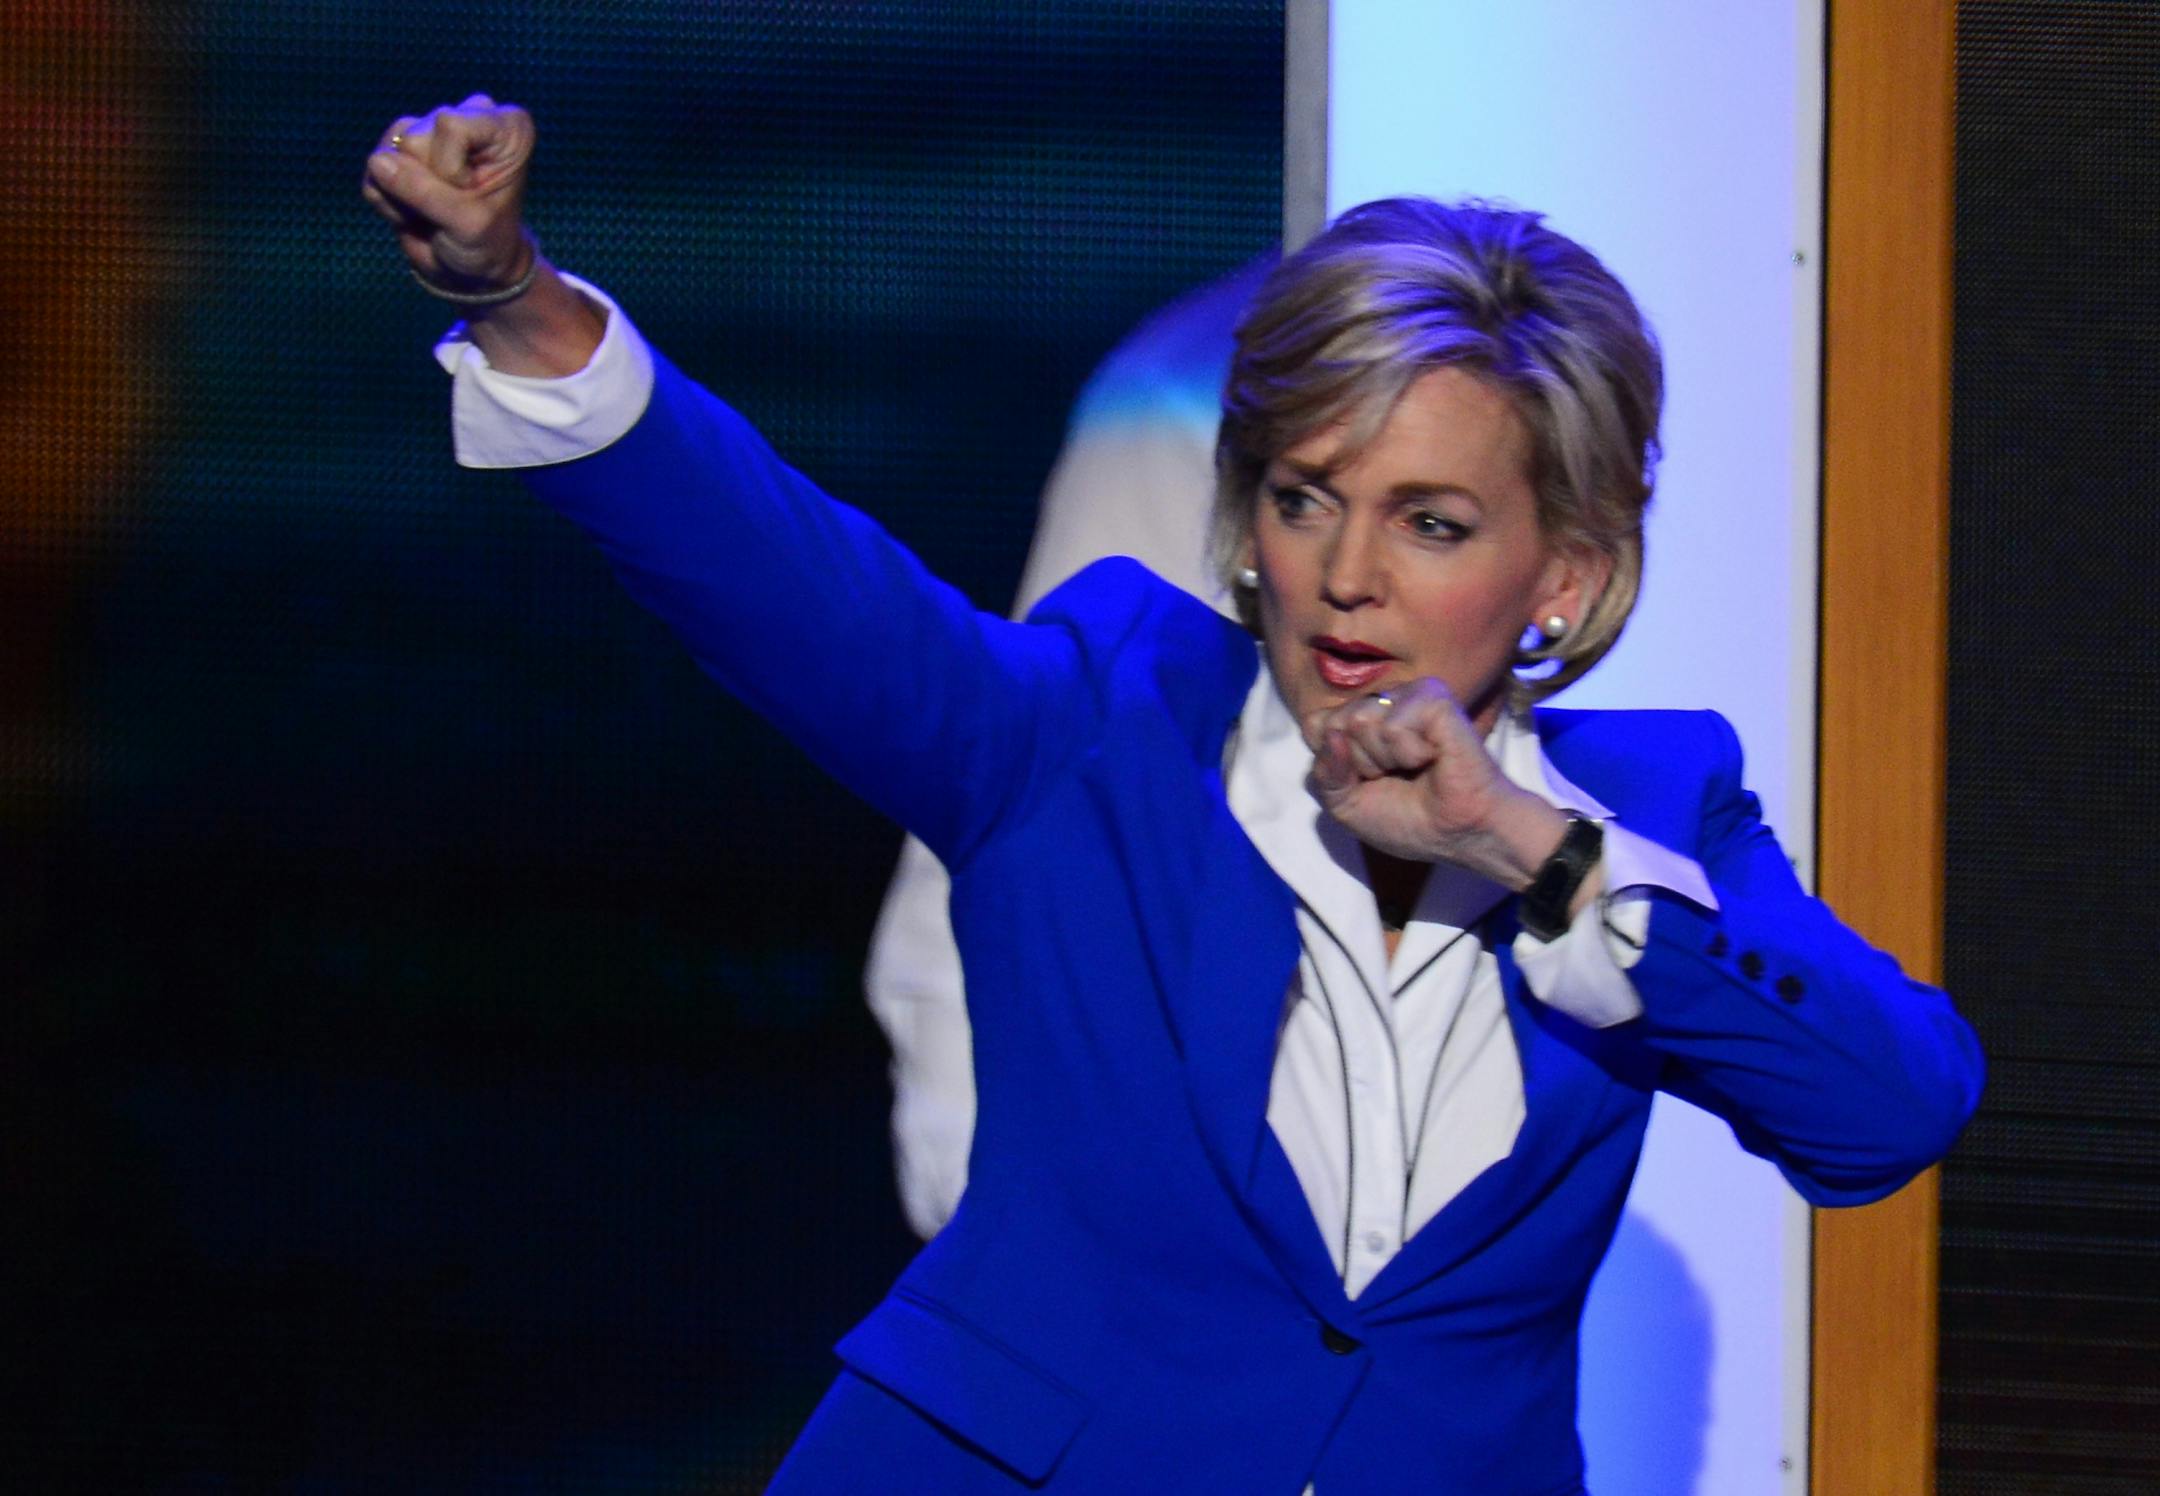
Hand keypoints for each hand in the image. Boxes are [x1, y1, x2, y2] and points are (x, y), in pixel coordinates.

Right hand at [359, 96, 601, 375]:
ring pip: (389, 152)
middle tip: (454, 216)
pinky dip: (388, 203)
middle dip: (429, 183)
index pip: (450, 127)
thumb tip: (380, 162)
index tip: (474, 206)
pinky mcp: (402, 157)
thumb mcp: (469, 228)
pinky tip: (416, 217)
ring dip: (405, 196)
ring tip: (436, 219)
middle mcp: (470, 118)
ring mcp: (433, 137)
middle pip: (416, 135)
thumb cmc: (490, 253)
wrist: (479, 277)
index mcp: (504, 126)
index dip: (452, 174)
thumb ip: (429, 194)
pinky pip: (373, 174)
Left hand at [1306, 677, 1569, 888]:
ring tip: (1417, 767)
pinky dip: (1408, 754)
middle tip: (1397, 776)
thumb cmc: (1409, 819)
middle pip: (1334, 723)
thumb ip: (1323, 773)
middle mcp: (1384, 701)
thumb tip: (1330, 734)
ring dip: (1384, 760)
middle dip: (1360, 764)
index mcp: (1361, 720)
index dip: (1334, 763)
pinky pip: (1392, 726)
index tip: (1368, 780)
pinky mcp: (1435, 698)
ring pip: (1359, 721)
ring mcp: (1409, 695)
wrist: (1457, 833)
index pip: (1314, 725)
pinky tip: (1433, 758)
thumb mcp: (1346, 805)